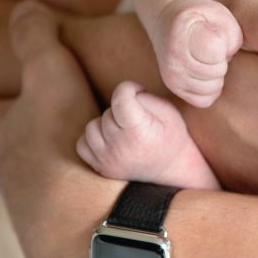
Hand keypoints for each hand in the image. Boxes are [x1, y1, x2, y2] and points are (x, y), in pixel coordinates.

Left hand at [0, 0, 124, 257]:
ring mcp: (39, 217)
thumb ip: (37, 39)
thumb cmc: (66, 148)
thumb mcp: (53, 79)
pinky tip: (119, 200)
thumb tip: (24, 6)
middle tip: (62, 127)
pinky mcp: (71, 242)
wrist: (92, 229)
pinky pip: (80, 217)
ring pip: (47, 188)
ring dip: (67, 175)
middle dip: (34, 140)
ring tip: (100, 165)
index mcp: (7, 137)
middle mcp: (13, 179)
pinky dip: (92, 205)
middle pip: (15, 153)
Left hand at [77, 80, 220, 188]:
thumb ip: (144, 98)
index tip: (138, 91)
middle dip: (121, 109)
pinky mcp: (101, 169)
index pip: (120, 99)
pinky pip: (82, 145)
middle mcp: (120, 148)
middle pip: (108, 113)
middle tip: (137, 116)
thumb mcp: (169, 111)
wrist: (175, 169)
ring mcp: (108, 160)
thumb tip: (123, 93)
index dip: (128, 88)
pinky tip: (110, 139)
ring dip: (106, 123)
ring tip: (124, 128)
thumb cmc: (172, 136)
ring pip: (92, 127)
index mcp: (139, 132)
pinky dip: (93, 139)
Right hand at [152, 0, 242, 107]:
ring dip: (216, 74)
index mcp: (182, 35)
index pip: (216, 52)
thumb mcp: (218, 13)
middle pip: (217, 72)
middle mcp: (173, 60)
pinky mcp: (174, 88)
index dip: (224, 42)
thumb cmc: (199, 15)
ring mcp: (172, 77)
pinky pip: (204, 100)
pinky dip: (210, 88)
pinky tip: (204, 70)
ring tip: (206, 57)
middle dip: (221, 59)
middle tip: (210, 46)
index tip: (213, 32)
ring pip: (212, 89)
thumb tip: (226, 58)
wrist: (166, 17)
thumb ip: (230, 34)